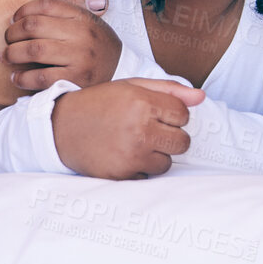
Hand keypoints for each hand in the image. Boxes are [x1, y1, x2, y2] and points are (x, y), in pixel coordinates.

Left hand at [5, 0, 120, 89]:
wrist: (123, 73)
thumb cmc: (97, 45)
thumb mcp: (89, 21)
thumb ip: (68, 8)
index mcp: (83, 17)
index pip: (46, 4)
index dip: (23, 10)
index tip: (14, 19)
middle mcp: (82, 34)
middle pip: (34, 25)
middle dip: (13, 32)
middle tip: (7, 39)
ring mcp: (80, 57)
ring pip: (34, 50)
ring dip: (13, 53)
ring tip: (6, 56)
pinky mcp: (76, 80)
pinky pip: (41, 77)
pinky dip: (23, 78)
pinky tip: (16, 78)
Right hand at [51, 78, 205, 179]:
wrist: (61, 127)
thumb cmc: (99, 103)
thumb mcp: (131, 86)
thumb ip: (169, 90)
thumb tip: (202, 97)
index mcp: (142, 102)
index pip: (184, 114)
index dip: (173, 114)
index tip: (157, 114)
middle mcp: (139, 129)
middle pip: (183, 142)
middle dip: (171, 137)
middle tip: (150, 130)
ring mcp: (130, 155)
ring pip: (167, 163)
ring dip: (156, 155)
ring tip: (135, 143)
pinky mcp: (121, 175)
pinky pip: (147, 177)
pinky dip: (140, 169)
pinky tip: (123, 155)